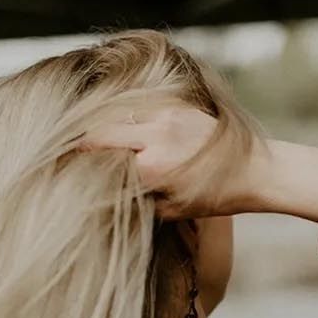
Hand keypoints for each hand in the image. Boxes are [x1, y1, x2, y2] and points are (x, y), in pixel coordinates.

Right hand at [74, 104, 264, 219]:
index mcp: (152, 167)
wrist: (255, 170)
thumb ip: (136, 203)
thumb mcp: (172, 211)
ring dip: (102, 128)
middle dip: (81, 143)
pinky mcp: (175, 106)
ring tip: (88, 142)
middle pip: (100, 133)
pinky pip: (138, 109)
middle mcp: (156, 136)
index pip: (100, 161)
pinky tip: (120, 130)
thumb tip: (104, 198)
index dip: (78, 165)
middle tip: (66, 152)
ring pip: (117, 116)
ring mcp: (166, 116)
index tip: (62, 170)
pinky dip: (124, 119)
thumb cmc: (215, 197)